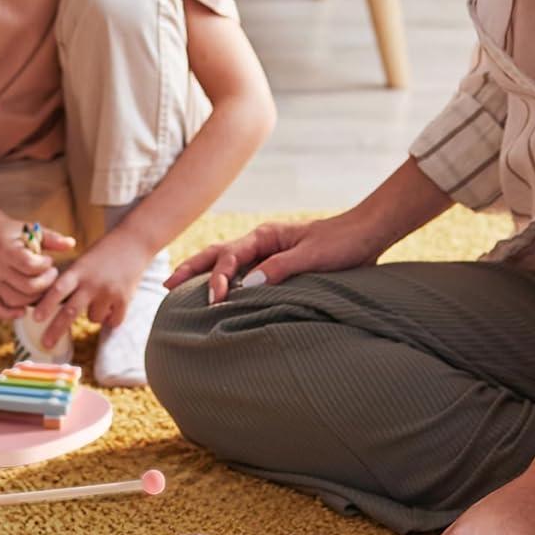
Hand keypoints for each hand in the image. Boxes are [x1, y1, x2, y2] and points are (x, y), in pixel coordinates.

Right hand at [0, 219, 75, 319]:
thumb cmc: (11, 232)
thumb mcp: (30, 229)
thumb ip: (51, 238)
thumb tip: (72, 244)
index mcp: (8, 251)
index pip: (30, 266)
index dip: (45, 266)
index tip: (49, 261)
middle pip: (26, 287)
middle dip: (45, 284)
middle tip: (51, 275)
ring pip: (15, 300)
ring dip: (34, 298)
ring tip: (42, 287)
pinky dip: (10, 314)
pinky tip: (23, 311)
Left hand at [32, 231, 150, 348]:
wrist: (133, 243)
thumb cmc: (102, 255)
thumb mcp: (82, 263)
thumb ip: (70, 281)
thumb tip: (50, 307)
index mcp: (78, 271)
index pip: (58, 289)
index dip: (46, 305)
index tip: (35, 318)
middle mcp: (92, 283)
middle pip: (71, 311)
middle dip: (56, 329)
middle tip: (46, 344)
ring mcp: (109, 292)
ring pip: (93, 319)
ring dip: (93, 314)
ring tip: (101, 297)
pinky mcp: (125, 300)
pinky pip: (112, 321)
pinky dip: (110, 318)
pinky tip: (113, 303)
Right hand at [164, 209, 388, 303]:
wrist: (367, 234)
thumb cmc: (343, 244)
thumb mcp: (312, 257)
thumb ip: (280, 269)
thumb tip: (247, 285)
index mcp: (265, 236)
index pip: (230, 256)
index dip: (218, 277)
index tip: (215, 299)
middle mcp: (262, 242)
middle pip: (217, 254)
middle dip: (192, 269)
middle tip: (167, 286)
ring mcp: (267, 253)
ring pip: (227, 262)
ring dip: (204, 274)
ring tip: (181, 288)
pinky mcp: (277, 264)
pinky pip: (244, 273)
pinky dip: (226, 281)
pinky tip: (220, 295)